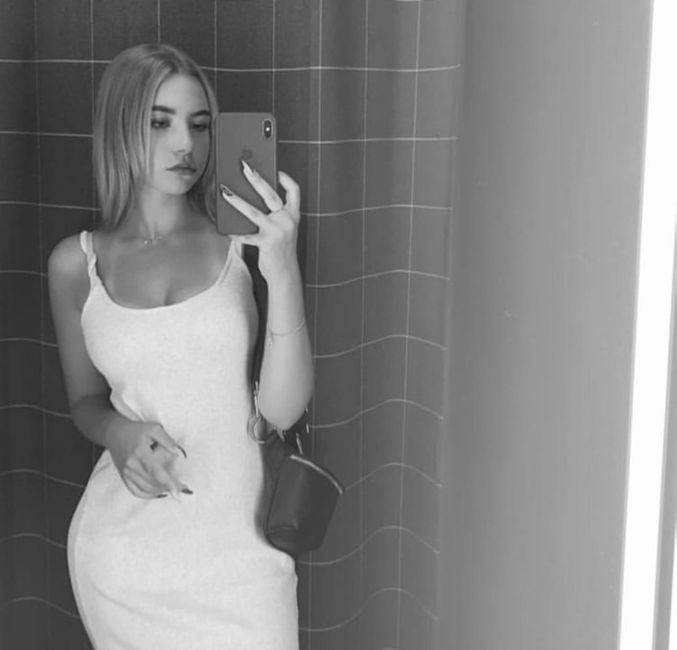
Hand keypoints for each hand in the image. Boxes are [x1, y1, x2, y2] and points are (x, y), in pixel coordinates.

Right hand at [104, 420, 190, 498]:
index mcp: (140, 452)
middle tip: (182, 488)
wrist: (115, 433)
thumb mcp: (154, 429)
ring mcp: (126, 473)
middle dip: (168, 487)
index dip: (167, 482)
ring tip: (172, 488)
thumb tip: (179, 454)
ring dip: (160, 491)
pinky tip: (158, 492)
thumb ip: (168, 441)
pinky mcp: (124, 477)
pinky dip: (148, 494)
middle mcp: (131, 465)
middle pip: (152, 482)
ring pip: (145, 489)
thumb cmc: (137, 430)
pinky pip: (136, 491)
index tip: (176, 491)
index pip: (155, 471)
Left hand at [219, 164, 300, 283]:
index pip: (294, 191)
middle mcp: (287, 221)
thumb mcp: (283, 229)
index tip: (276, 170)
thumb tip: (251, 198)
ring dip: (237, 200)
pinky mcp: (266, 243)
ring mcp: (277, 232)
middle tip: (245, 167)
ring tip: (225, 191)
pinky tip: (225, 229)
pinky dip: (235, 233)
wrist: (285, 273)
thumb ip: (274, 215)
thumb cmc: (281, 249)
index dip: (285, 178)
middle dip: (257, 179)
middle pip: (271, 195)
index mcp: (294, 215)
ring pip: (253, 212)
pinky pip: (246, 235)